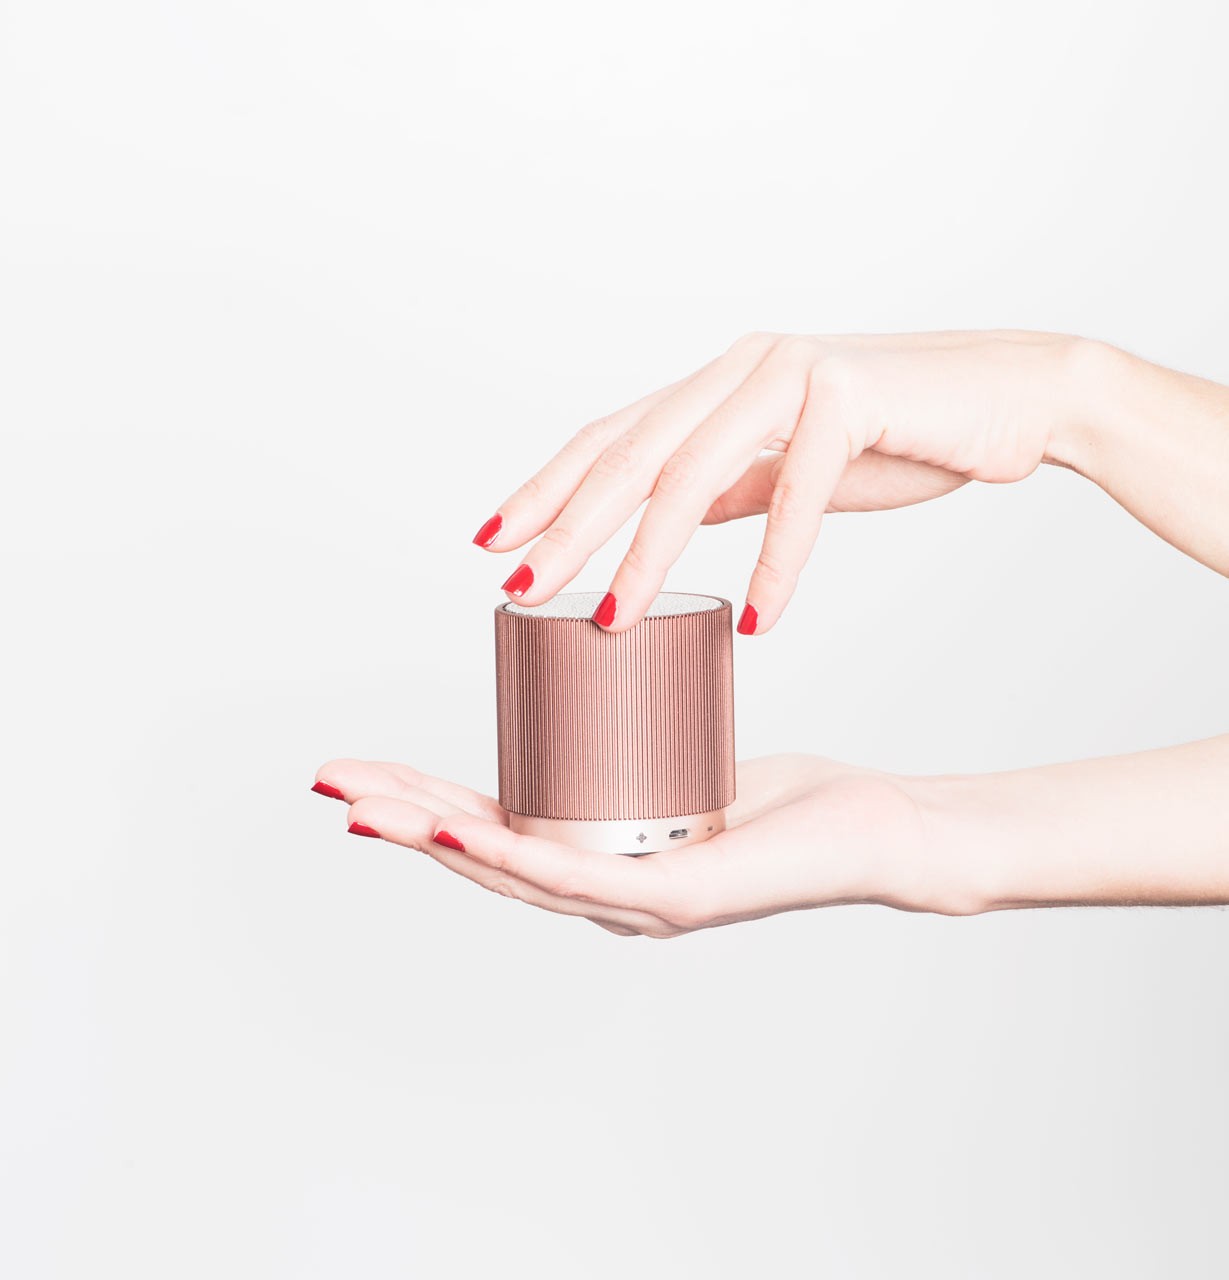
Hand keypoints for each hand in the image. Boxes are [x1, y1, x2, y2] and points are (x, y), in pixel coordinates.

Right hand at [310, 754, 968, 936]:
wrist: (878, 833)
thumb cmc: (791, 804)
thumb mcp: (693, 766)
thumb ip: (648, 747)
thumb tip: (608, 690)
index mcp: (601, 858)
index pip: (490, 825)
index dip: (417, 795)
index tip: (357, 764)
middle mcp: (607, 893)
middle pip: (482, 851)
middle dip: (398, 815)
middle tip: (325, 780)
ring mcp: (638, 903)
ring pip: (513, 869)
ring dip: (432, 837)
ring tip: (365, 807)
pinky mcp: (679, 894)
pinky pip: (581, 878)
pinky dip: (513, 853)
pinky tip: (462, 829)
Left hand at [473, 330, 1093, 632]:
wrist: (1018, 395)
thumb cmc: (904, 432)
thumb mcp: (794, 466)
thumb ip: (732, 486)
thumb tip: (669, 525)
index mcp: (721, 384)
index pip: (614, 437)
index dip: (549, 488)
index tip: (495, 540)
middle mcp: (743, 368)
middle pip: (632, 452)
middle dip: (568, 525)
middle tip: (519, 586)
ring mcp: (794, 372)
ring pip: (696, 467)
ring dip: (647, 552)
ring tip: (610, 620)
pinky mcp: (853, 392)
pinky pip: (801, 488)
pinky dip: (777, 560)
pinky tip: (759, 621)